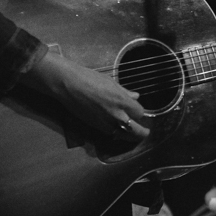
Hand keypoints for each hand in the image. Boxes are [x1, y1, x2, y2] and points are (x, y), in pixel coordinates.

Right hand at [22, 52, 148, 137]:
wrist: (69, 85)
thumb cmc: (90, 79)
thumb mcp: (112, 83)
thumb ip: (125, 92)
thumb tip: (135, 96)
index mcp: (122, 101)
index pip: (140, 113)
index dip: (140, 113)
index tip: (140, 112)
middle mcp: (116, 115)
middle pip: (135, 131)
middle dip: (142, 133)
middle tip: (145, 133)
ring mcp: (105, 123)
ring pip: (123, 136)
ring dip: (130, 136)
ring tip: (134, 136)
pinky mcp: (95, 126)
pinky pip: (110, 133)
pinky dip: (116, 134)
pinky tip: (118, 131)